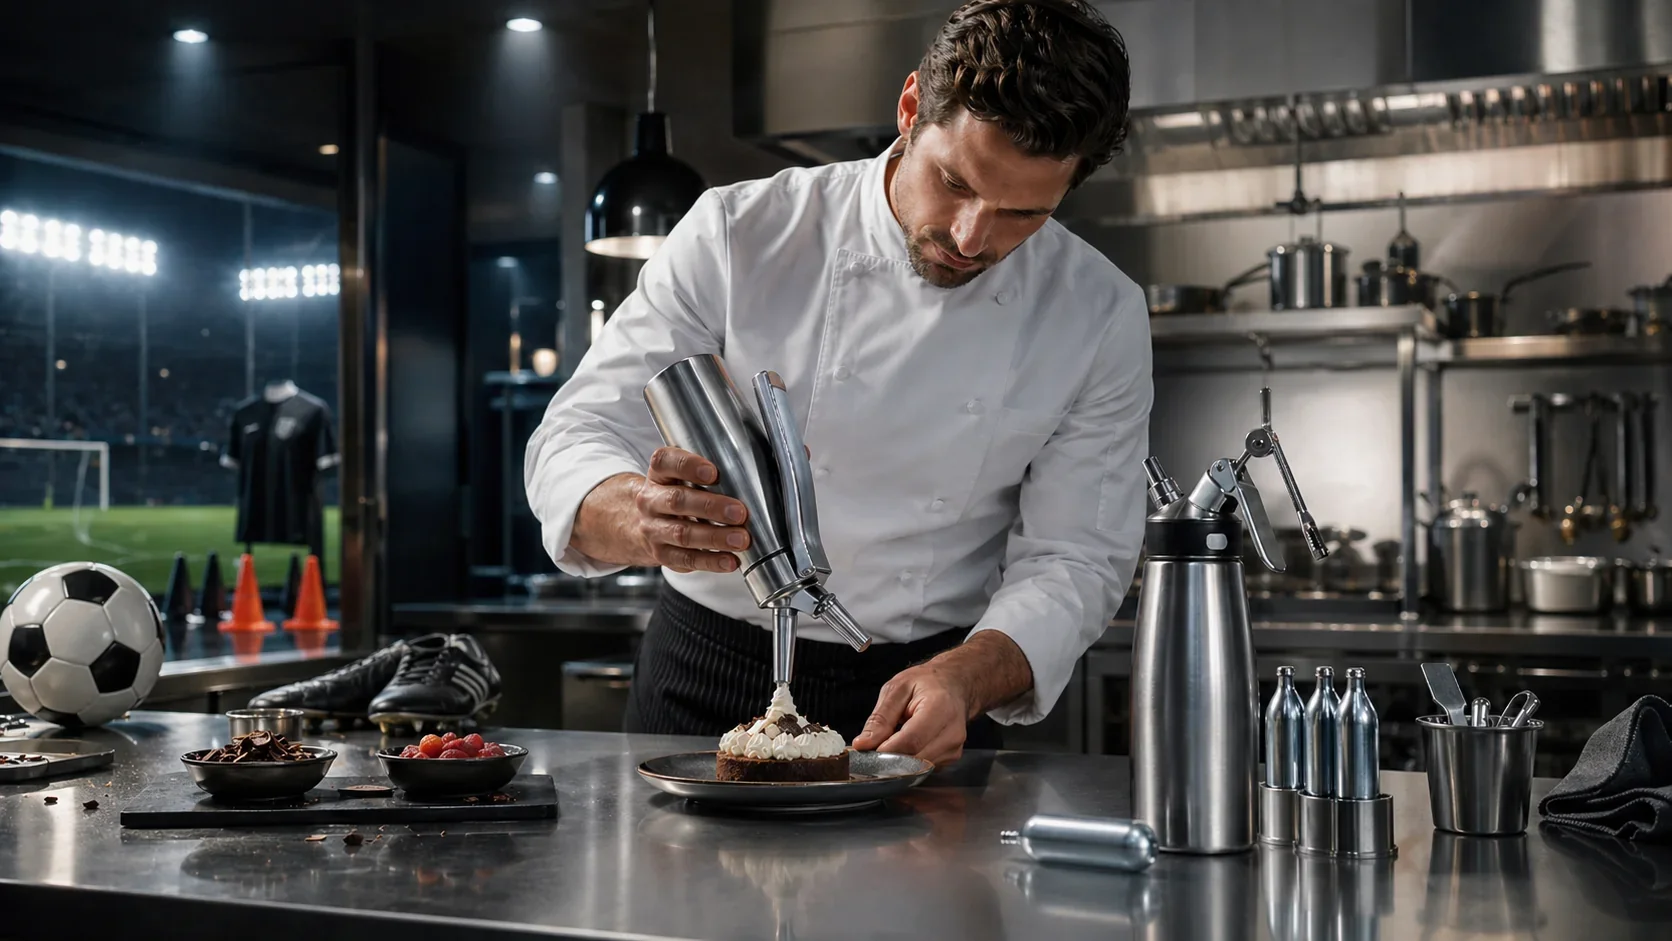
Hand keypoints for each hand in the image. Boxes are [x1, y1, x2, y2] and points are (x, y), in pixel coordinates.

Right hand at [569, 447, 749, 572]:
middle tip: (739, 512)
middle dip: (710, 507)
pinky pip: (686, 560)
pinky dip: (711, 562)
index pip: (664, 462)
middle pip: (677, 501)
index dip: (688, 466)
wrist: (642, 524)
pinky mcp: (662, 555)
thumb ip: (706, 475)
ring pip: (682, 533)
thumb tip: (747, 481)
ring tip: (741, 539)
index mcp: (657, 475)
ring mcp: (653, 530)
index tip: (713, 472)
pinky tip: (731, 561)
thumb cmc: (676, 494)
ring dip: (715, 537)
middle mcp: (650, 501)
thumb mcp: (681, 477)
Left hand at [853, 631, 1032, 767]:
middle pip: (913, 761)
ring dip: (897, 762)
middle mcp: (951, 733)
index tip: (862, 756)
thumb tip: (864, 743)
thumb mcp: (898, 688)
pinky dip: (908, 762)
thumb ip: (881, 717)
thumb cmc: (929, 681)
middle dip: (886, 761)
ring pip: (918, 768)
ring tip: (884, 746)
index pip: (908, 742)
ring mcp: (954, 748)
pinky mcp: (951, 757)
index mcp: (939, 710)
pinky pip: (924, 767)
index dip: (882, 754)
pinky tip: (901, 747)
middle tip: (865, 755)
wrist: (960, 682)